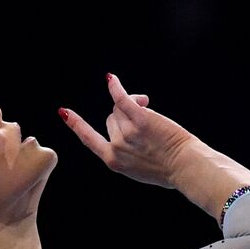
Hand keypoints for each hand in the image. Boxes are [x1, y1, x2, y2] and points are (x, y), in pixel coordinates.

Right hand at [59, 73, 201, 189]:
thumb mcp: (139, 167)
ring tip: (149, 107)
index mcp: (113, 161)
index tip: (64, 112)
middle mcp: (116, 147)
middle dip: (125, 116)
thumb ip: (127, 151)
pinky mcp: (139, 119)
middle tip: (146, 119)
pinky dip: (116, 87)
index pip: (89, 139)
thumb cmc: (169, 169)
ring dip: (132, 103)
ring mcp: (126, 133)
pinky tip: (111, 79)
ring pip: (120, 109)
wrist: (185, 167)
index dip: (76, 124)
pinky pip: (122, 99)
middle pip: (111, 119)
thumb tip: (126, 123)